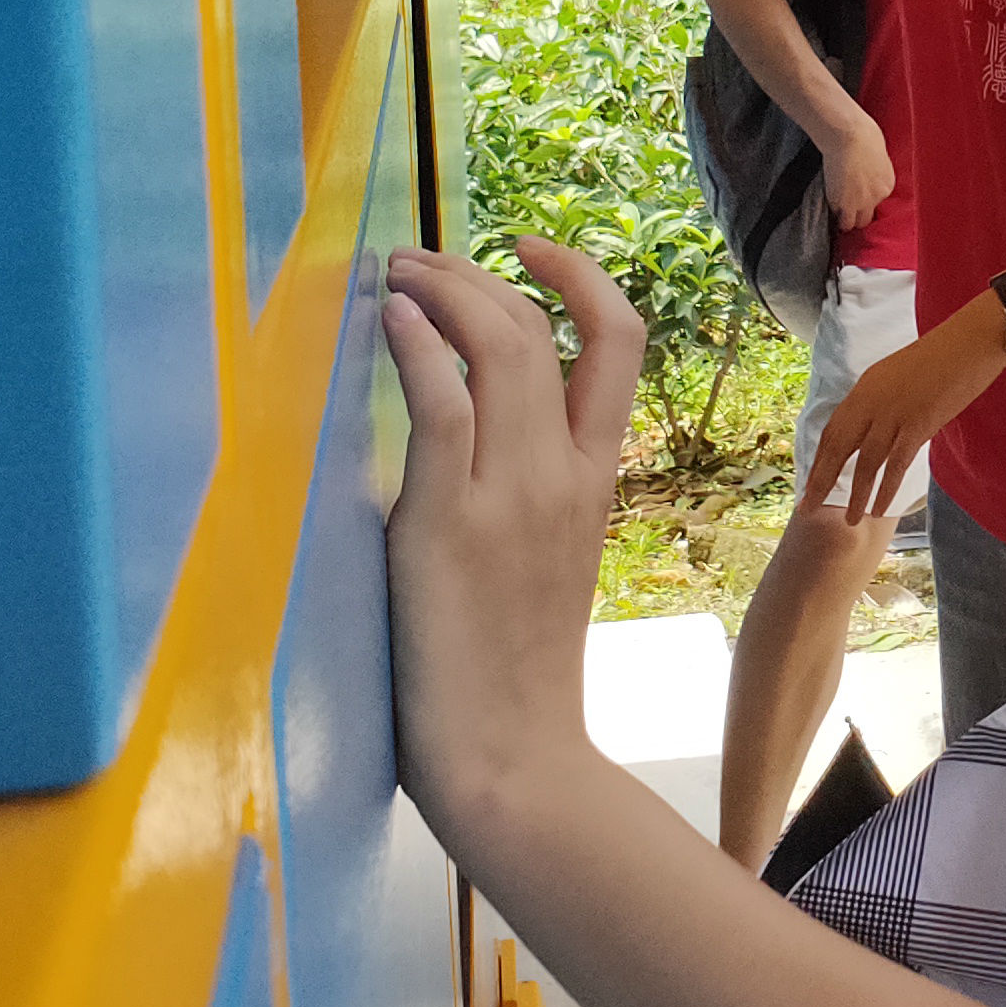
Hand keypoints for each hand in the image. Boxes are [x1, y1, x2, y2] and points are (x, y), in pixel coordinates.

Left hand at [379, 242, 642, 858]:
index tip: (527, 248)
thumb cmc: (510, 674)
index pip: (617, 342)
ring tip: (396, 274)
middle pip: (541, 325)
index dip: (580, 276)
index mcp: (595, 479)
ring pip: (499, 345)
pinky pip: (442, 403)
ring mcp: (511, 493)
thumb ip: (525, 489)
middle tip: (422, 256)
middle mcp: (564, 472)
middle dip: (479, 270)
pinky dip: (417, 344)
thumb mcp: (545, 557)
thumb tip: (468, 429)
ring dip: (443, 289)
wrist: (509, 759)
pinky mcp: (449, 521)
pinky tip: (388, 320)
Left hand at [801, 300, 1005, 526]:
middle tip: (808, 507)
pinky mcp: (918, 426)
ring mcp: (893, 414)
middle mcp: (870, 402)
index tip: (811, 481)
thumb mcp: (895, 374)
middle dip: (821, 481)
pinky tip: (878, 509)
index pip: (833, 429)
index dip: (820, 458)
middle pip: (838, 448)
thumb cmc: (939, 355)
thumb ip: (879, 400)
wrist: (968, 342)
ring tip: (851, 520)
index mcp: (864, 388)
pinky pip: (895, 465)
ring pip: (865, 463)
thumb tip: (871, 429)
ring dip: (856, 495)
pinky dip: (886, 490)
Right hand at [815, 113, 895, 231]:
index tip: (855, 196)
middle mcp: (876, 197)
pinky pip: (837, 218)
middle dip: (856, 214)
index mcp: (887, 184)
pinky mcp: (842, 204)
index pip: (877, 202)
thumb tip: (866, 169)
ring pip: (850, 224)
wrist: (849, 134)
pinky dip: (832, 214)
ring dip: (843, 219)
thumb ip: (874, 168)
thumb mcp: (877, 153)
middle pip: (866, 219)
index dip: (864, 200)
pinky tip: (828, 206)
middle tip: (845, 208)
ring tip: (834, 214)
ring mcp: (859, 203)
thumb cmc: (862, 133)